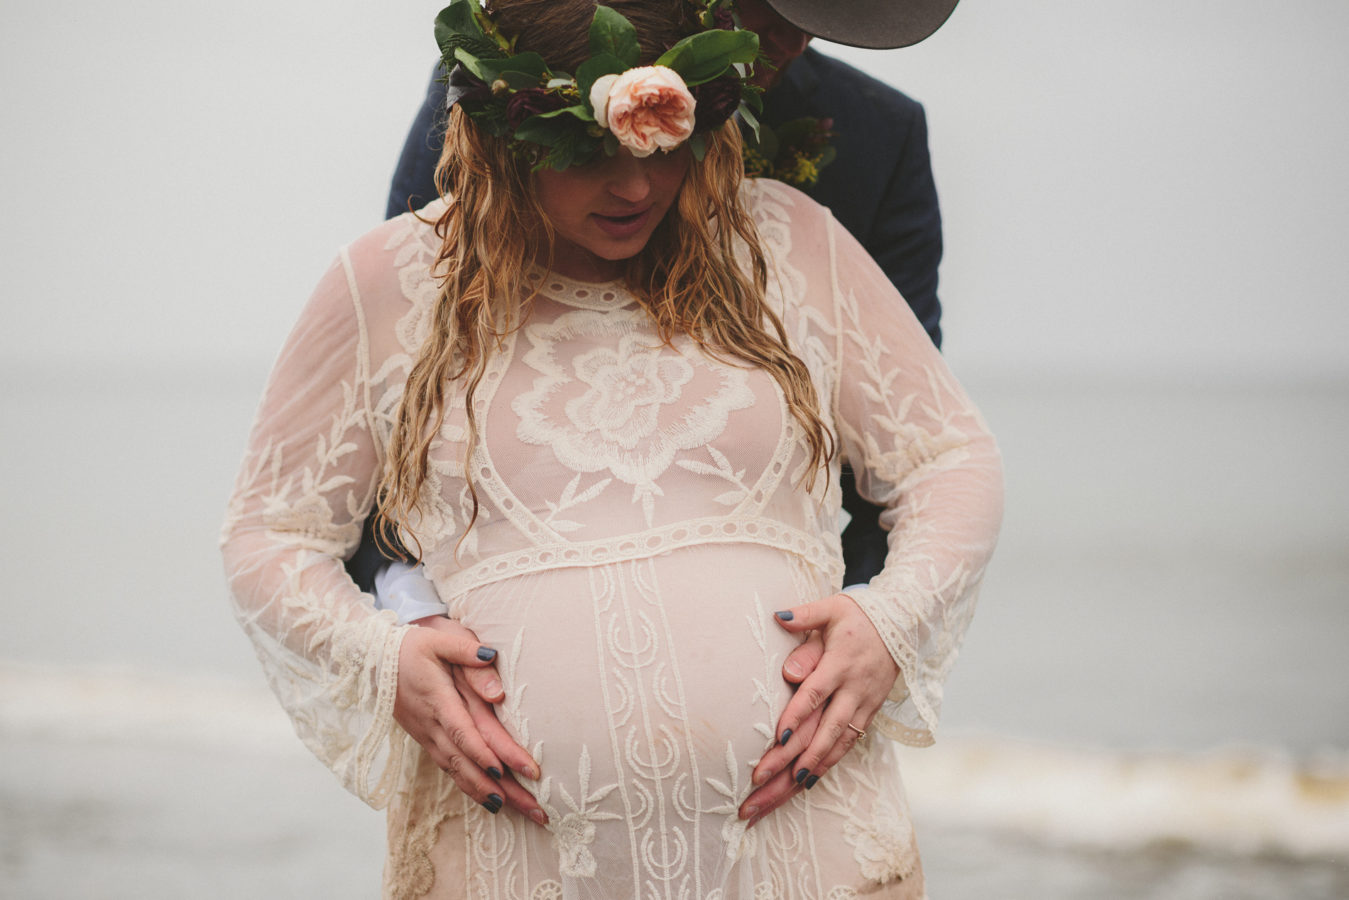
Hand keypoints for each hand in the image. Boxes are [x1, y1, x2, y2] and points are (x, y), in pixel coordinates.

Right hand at [394, 617, 546, 824]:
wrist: (373, 661)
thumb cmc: (412, 647)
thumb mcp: (438, 639)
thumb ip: (465, 650)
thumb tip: (491, 659)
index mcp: (439, 700)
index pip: (465, 732)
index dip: (487, 753)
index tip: (515, 770)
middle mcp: (433, 725)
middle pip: (468, 762)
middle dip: (501, 786)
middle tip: (533, 806)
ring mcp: (428, 736)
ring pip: (459, 772)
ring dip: (488, 794)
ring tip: (519, 809)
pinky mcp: (427, 741)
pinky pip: (450, 770)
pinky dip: (470, 788)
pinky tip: (491, 801)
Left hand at [739, 593, 897, 820]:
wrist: (902, 626)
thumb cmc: (857, 617)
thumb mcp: (831, 609)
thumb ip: (805, 617)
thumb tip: (779, 620)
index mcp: (841, 663)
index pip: (815, 694)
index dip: (796, 717)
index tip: (775, 740)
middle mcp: (854, 690)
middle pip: (821, 732)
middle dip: (791, 760)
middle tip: (761, 782)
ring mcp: (863, 706)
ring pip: (835, 746)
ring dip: (807, 772)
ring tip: (778, 795)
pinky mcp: (868, 715)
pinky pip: (846, 745)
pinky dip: (827, 766)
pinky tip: (805, 784)